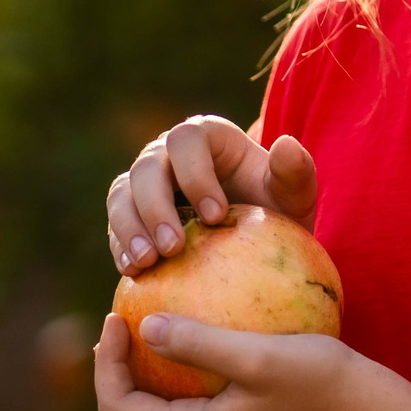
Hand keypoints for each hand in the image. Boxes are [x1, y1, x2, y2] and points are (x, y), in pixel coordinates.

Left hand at [92, 311, 392, 410]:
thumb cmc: (319, 379)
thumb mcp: (255, 354)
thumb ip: (196, 343)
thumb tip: (145, 326)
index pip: (119, 410)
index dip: (107, 363)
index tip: (117, 317)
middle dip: (110, 392)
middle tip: (119, 343)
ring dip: (137, 401)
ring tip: (145, 351)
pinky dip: (168, 406)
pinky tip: (190, 366)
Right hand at [106, 114, 317, 275]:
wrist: (255, 245)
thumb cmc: (277, 212)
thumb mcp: (294, 196)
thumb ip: (295, 172)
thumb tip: (287, 145)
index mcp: (206, 138)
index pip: (187, 141)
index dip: (195, 174)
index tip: (215, 216)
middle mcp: (168, 154)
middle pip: (146, 167)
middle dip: (155, 207)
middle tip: (173, 248)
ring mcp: (146, 184)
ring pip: (121, 194)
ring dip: (129, 228)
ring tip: (147, 263)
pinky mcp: (132, 216)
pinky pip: (115, 226)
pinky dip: (121, 248)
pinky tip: (134, 273)